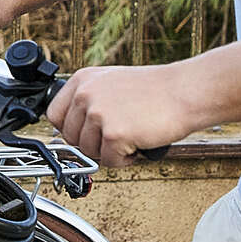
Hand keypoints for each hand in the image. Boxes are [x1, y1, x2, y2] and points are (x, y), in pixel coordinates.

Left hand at [46, 63, 202, 166]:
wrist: (185, 92)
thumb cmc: (156, 91)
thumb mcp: (112, 83)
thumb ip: (90, 100)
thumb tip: (72, 127)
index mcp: (82, 80)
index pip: (54, 115)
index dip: (71, 129)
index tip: (85, 134)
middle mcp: (86, 94)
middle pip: (70, 137)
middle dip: (92, 143)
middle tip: (115, 138)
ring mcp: (98, 114)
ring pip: (88, 152)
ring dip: (110, 152)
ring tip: (131, 137)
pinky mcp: (114, 134)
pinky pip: (109, 162)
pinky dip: (126, 160)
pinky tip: (139, 144)